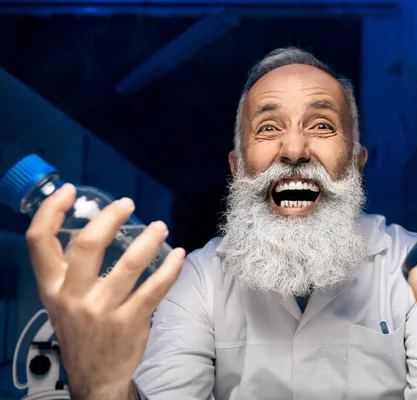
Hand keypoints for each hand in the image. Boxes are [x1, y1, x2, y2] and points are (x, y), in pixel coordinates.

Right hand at [25, 183, 184, 398]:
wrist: (95, 376)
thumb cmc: (82, 329)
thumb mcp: (62, 301)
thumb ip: (70, 269)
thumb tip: (97, 225)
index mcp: (51, 287)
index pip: (40, 242)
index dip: (52, 211)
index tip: (71, 191)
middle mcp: (72, 297)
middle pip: (87, 245)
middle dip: (109, 218)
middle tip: (127, 204)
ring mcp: (102, 310)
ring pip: (129, 264)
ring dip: (149, 240)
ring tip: (160, 227)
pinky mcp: (130, 321)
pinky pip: (155, 288)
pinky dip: (171, 268)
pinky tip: (178, 256)